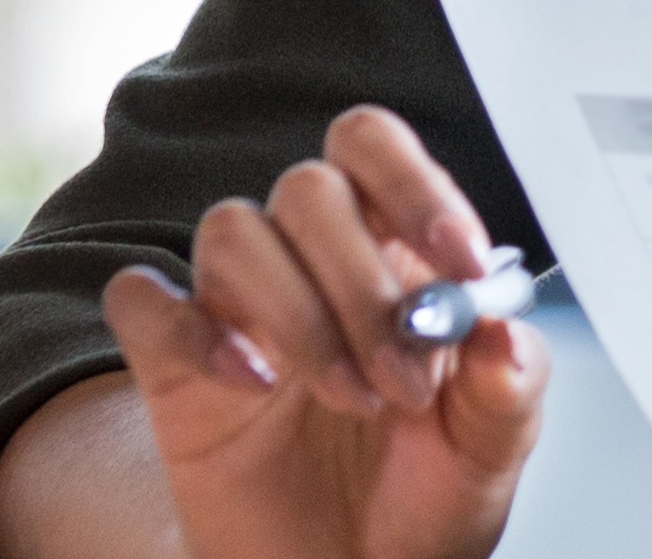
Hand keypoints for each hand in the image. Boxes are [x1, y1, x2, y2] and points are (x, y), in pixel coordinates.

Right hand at [81, 105, 551, 558]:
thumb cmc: (419, 501)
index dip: (416, 185)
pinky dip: (192, 331)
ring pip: (233, 229)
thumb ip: (510, 382)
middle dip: (363, 282)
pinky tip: (251, 385)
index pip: (377, 150)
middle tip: (403, 379)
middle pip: (309, 189)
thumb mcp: (490, 450)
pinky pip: (141, 300)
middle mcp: (309, 263)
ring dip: (296, 313)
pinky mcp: (172, 366)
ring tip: (347, 395)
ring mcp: (236, 309)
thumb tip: (504, 325)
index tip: (458, 264)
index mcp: (393, 252)